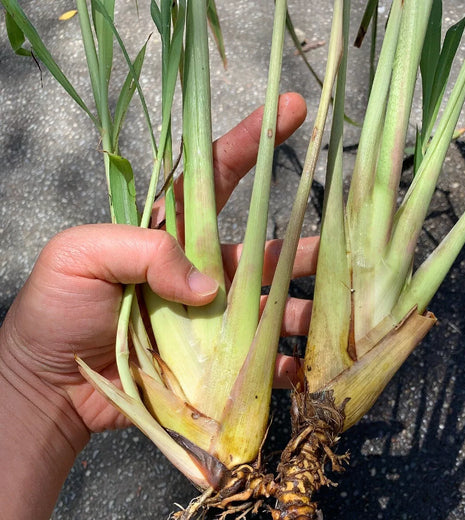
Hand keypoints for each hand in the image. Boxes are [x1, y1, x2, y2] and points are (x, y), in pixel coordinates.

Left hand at [0, 93, 316, 438]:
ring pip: (267, 306)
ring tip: (325, 320)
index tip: (289, 110)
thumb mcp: (81, 258)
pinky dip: (279, 365)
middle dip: (302, 246)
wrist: (48, 386)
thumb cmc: (55, 311)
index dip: (251, 143)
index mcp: (166, 234)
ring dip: (300, 310)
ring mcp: (205, 318)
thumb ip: (142, 251)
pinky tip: (293, 370)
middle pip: (260, 250)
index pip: (214, 179)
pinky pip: (255, 361)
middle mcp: (195, 271)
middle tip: (338, 249)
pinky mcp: (207, 362)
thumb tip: (209, 284)